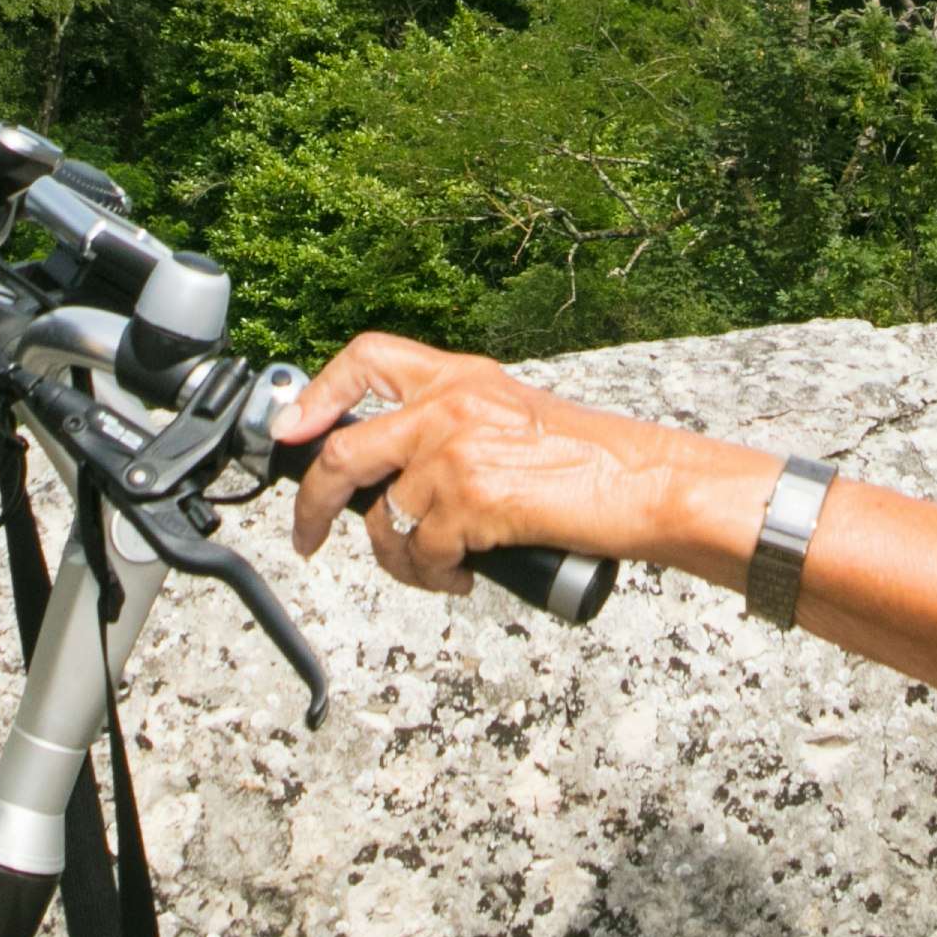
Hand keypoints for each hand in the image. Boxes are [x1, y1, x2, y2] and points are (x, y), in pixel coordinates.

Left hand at [272, 332, 767, 598]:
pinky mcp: (469, 501)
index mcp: (459, 376)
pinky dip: (432, 578)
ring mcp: (455, 452)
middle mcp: (449, 404)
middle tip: (305, 536)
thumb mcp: (511, 417)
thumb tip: (391, 473)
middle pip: (343, 452)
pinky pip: (419, 555)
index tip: (293, 430)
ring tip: (434, 570)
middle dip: (310, 506)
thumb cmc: (590, 461)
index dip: (317, 394)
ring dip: (397, 561)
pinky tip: (461, 578)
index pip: (366, 358)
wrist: (643, 483)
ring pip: (381, 522)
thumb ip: (451, 426)